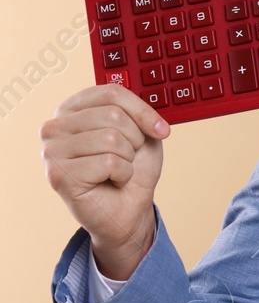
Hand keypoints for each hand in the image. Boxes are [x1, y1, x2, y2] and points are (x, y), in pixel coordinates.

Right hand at [40, 83, 168, 279]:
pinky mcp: (59, 175)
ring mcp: (51, 151)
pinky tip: (110, 182)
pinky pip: (108, 162)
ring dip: (128, 159)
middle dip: (135, 140)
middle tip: (127, 158)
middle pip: (113, 115)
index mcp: (72, 109)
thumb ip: (141, 115)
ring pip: (111, 138)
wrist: (129, 210)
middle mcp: (54, 127)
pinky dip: (122, 174)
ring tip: (116, 171)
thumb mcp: (143, 135)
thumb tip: (152, 117)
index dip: (142, 111)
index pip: (111, 92)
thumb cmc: (131, 170)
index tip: (161, 130)